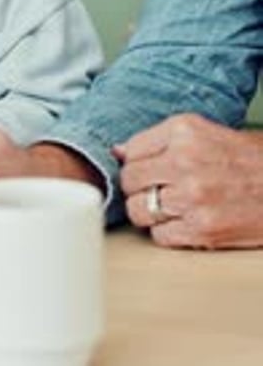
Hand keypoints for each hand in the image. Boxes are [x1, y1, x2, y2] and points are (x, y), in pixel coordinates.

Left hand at [117, 113, 262, 248]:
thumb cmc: (248, 159)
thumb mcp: (203, 132)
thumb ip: (159, 139)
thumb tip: (118, 151)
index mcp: (184, 131)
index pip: (130, 150)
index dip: (135, 162)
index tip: (144, 169)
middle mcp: (184, 160)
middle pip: (129, 180)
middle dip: (138, 187)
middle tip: (155, 189)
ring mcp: (192, 197)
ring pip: (138, 210)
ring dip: (148, 211)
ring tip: (169, 206)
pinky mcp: (202, 229)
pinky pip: (159, 235)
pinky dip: (167, 232)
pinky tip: (184, 221)